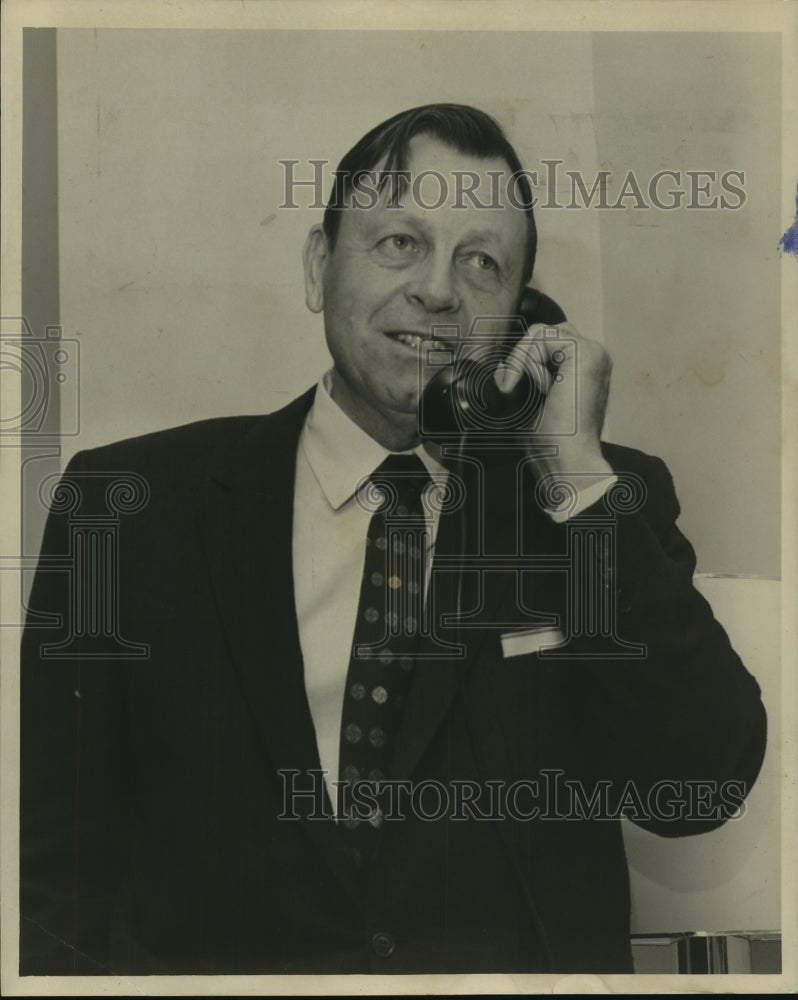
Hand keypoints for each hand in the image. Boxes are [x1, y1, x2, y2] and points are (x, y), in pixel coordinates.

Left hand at [496, 322, 614, 480]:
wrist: (569, 461)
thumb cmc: (551, 443)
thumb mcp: (528, 405)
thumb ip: (519, 382)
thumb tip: (502, 364)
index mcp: (584, 367)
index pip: (545, 343)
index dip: (522, 362)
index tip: (514, 392)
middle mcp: (593, 356)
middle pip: (542, 333)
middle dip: (522, 359)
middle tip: (521, 393)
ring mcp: (592, 352)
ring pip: (539, 333)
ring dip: (524, 362)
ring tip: (536, 394)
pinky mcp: (585, 353)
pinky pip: (540, 337)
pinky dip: (525, 360)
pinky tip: (537, 388)